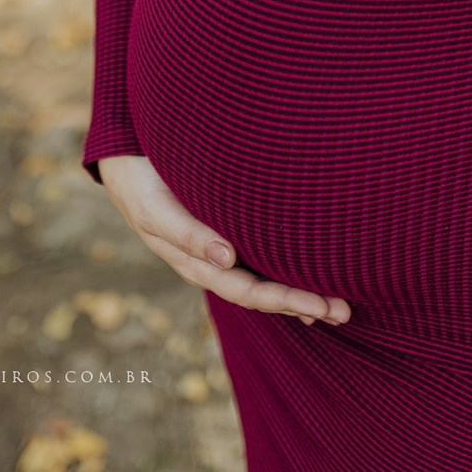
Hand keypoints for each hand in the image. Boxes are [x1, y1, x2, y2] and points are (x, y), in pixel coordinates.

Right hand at [98, 155, 350, 326]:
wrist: (126, 161)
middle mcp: (214, 262)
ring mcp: (221, 248)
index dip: (285, 301)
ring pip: (265, 278)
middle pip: (263, 293)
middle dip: (303, 304)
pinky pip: (260, 257)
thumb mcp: (156, 210)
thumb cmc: (141, 185)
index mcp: (197, 263)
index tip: (319, 306)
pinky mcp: (227, 227)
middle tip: (345, 310)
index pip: (248, 291)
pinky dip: (285, 270)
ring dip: (300, 292)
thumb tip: (227, 259)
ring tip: (339, 303)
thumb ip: (188, 235)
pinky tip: (310, 274)